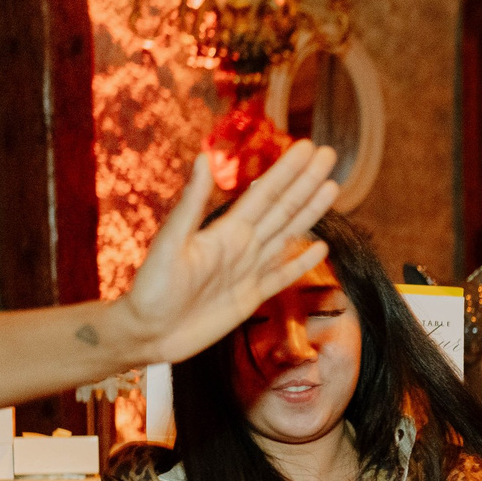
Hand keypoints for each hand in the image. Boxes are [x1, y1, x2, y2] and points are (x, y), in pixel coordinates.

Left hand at [117, 142, 339, 363]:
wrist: (149, 332)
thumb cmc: (153, 287)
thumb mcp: (170, 243)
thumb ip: (192, 205)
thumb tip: (202, 159)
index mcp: (226, 231)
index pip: (265, 194)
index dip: (288, 171)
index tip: (307, 148)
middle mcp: (243, 246)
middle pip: (283, 208)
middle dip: (307, 182)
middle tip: (329, 154)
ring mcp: (250, 270)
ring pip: (288, 235)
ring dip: (311, 212)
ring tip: (332, 188)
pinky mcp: (253, 297)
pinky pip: (284, 275)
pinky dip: (304, 262)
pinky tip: (321, 248)